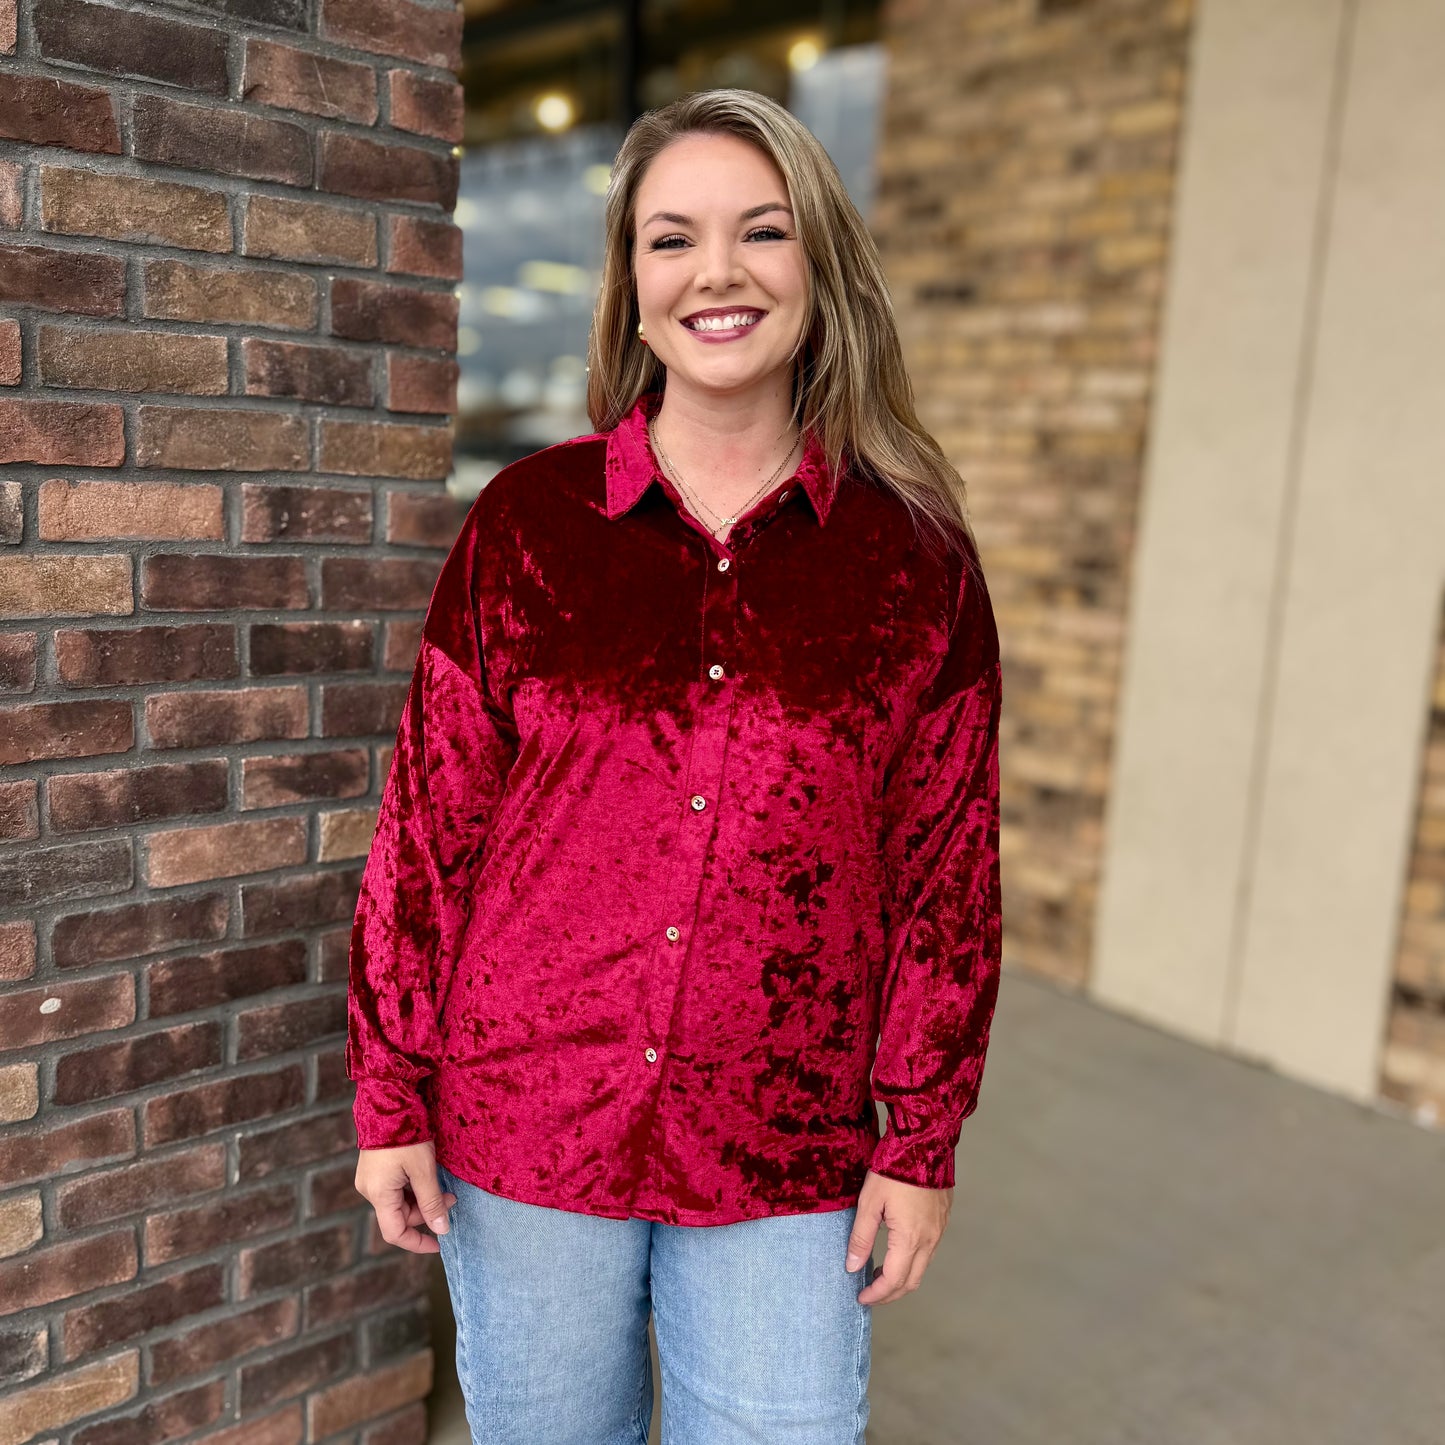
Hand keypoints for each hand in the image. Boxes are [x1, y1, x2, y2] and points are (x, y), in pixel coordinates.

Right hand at [354, 1142, 457, 1253]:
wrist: (389, 1100)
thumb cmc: (407, 1134)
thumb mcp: (424, 1170)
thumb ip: (432, 1202)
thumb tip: (441, 1230)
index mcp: (378, 1194)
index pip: (395, 1232)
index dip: (418, 1242)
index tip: (439, 1243)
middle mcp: (369, 1189)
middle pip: (400, 1215)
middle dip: (427, 1211)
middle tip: (452, 1198)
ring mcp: (370, 1178)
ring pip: (399, 1201)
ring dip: (422, 1198)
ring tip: (444, 1186)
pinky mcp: (375, 1168)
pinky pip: (395, 1188)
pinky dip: (413, 1187)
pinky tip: (428, 1177)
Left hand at [845, 1169, 951, 1304]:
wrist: (925, 1142)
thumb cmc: (893, 1170)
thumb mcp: (869, 1202)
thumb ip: (861, 1237)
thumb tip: (853, 1268)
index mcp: (910, 1239)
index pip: (893, 1280)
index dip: (877, 1294)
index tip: (861, 1298)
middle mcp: (929, 1239)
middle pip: (912, 1281)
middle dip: (890, 1293)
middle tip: (870, 1292)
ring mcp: (939, 1229)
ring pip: (922, 1267)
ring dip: (902, 1276)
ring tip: (879, 1272)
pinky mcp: (943, 1218)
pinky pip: (929, 1250)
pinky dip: (913, 1260)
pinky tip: (897, 1250)